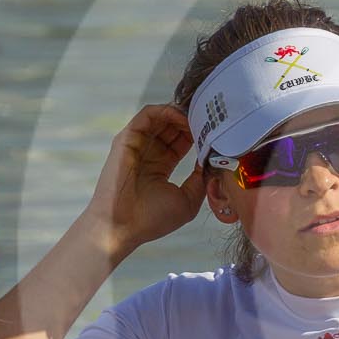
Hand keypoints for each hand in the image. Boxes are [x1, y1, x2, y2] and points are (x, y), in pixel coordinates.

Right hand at [81, 104, 206, 257]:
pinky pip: (147, 115)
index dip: (198, 133)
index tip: (216, 132)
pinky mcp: (126, 139)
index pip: (182, 140)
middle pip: (172, 126)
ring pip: (161, 117)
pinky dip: (166, 111)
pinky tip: (183, 118)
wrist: (122, 228)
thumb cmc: (151, 219)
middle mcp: (148, 153)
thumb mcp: (188, 200)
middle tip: (211, 118)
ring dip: (182, 113)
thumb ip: (200, 179)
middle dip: (192, 119)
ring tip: (200, 116)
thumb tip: (211, 160)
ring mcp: (136, 144)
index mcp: (160, 166)